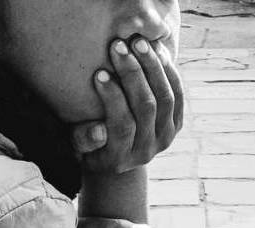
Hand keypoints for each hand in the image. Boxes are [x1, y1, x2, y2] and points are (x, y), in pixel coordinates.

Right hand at [71, 36, 183, 173]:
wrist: (117, 158)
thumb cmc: (88, 147)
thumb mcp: (77, 147)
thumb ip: (83, 139)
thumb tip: (99, 130)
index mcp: (119, 157)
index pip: (122, 125)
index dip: (112, 98)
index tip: (99, 72)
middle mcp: (146, 150)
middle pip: (146, 107)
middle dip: (132, 74)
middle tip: (118, 47)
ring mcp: (164, 137)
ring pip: (165, 98)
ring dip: (152, 66)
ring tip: (137, 42)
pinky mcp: (176, 124)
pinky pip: (177, 93)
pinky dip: (167, 70)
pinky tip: (154, 49)